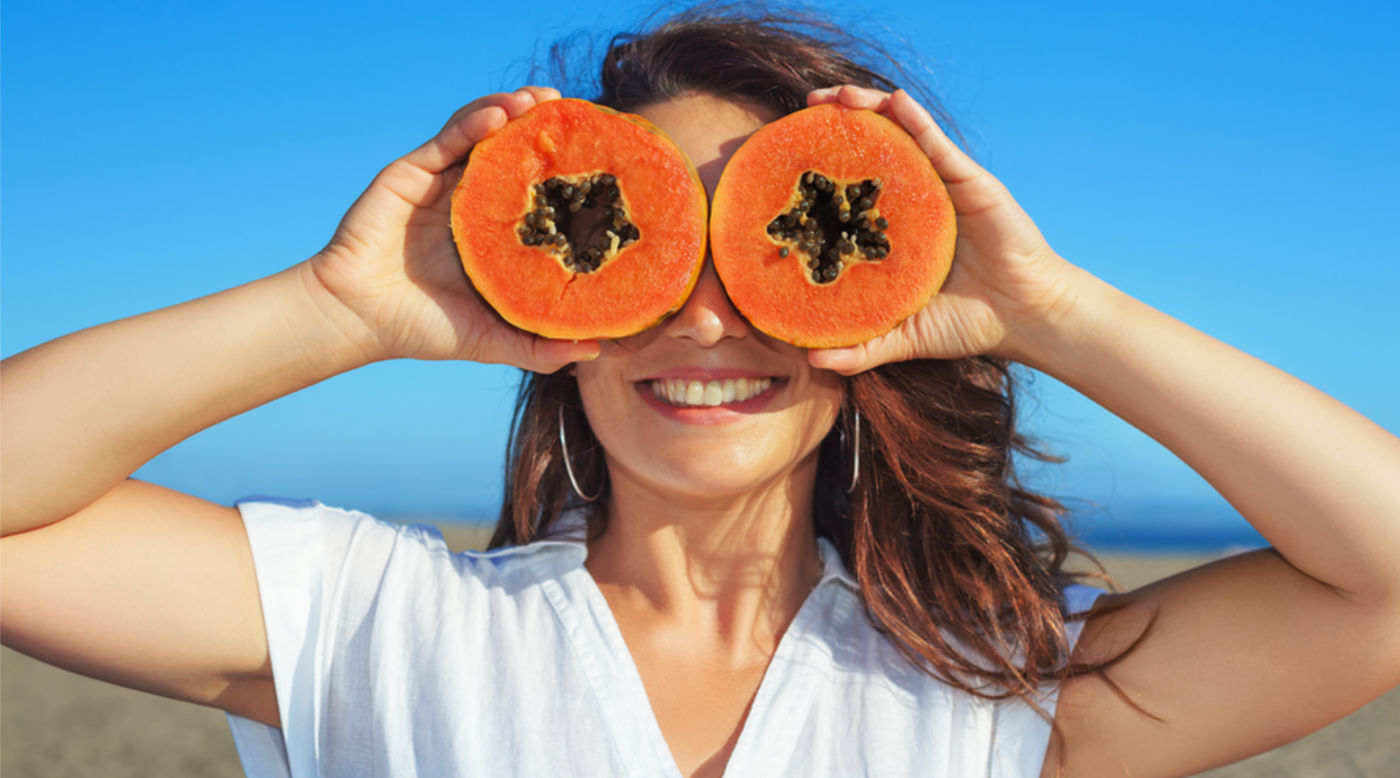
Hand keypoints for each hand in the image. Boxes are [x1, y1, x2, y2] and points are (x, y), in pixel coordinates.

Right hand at [306, 87, 599, 371]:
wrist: (358, 317)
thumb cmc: (423, 329)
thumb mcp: (493, 340)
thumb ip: (540, 347)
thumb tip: (596, 349)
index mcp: (494, 234)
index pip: (537, 194)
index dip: (565, 174)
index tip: (599, 158)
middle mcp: (473, 202)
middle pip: (514, 154)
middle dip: (544, 129)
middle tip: (575, 113)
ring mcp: (445, 183)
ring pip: (484, 135)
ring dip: (514, 111)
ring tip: (543, 100)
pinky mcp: (414, 171)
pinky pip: (449, 139)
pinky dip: (474, 121)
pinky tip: (499, 114)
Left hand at [803, 86, 1081, 373]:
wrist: (1026, 317)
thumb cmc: (968, 323)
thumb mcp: (904, 336)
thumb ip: (861, 348)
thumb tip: (811, 361)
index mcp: (895, 229)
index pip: (852, 190)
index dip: (822, 169)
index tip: (784, 159)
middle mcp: (915, 199)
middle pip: (871, 149)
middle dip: (836, 124)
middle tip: (803, 108)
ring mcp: (941, 186)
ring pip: (899, 134)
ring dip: (866, 107)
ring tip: (834, 97)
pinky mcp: (968, 180)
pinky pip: (936, 142)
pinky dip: (914, 119)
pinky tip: (893, 99)